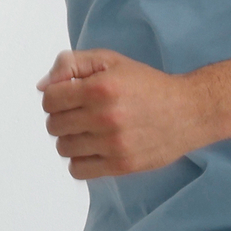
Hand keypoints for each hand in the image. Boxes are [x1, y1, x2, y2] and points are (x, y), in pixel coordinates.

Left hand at [39, 48, 211, 179]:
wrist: (188, 111)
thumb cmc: (148, 85)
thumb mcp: (111, 61)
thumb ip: (72, 64)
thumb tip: (43, 86)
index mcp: (100, 87)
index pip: (50, 99)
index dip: (55, 97)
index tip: (68, 98)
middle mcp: (105, 116)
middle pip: (54, 125)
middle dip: (61, 118)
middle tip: (79, 115)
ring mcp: (113, 144)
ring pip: (63, 148)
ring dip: (70, 139)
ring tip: (88, 131)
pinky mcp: (121, 165)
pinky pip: (78, 170)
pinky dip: (79, 161)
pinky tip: (93, 149)